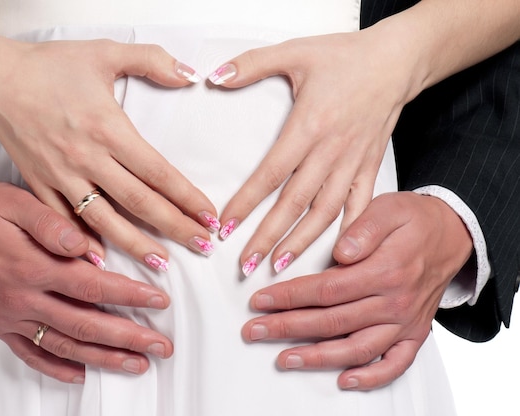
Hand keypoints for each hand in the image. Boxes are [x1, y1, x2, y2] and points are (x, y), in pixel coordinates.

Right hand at [0, 37, 217, 265]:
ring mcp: (62, 176)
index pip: (157, 171)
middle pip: (139, 201)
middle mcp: (87, 158)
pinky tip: (101, 261)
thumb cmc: (50, 65)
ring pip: (104, 219)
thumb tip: (190, 74)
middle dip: (175, 226)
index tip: (209, 215)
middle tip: (203, 245)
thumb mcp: (105, 52)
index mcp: (108, 128)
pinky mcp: (39, 185)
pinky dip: (81, 242)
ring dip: (135, 244)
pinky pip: (63, 221)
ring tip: (162, 264)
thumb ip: (152, 60)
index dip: (187, 197)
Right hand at [0, 180, 172, 382]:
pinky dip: (57, 367)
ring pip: (64, 344)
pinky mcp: (0, 325)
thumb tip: (86, 246)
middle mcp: (20, 298)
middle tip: (161, 344)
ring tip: (136, 363)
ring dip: (103, 357)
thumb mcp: (15, 202)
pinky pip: (31, 354)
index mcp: (29, 265)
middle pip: (84, 323)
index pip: (91, 285)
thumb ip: (52, 224)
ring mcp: (9, 316)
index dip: (129, 294)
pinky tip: (81, 374)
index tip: (159, 299)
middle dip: (128, 336)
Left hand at [213, 30, 417, 271]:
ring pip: (325, 212)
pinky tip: (335, 255)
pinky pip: (359, 206)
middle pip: (294, 203)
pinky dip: (348, 232)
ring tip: (280, 266)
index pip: (270, 173)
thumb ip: (251, 64)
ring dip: (302, 242)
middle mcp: (331, 151)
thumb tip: (215, 77)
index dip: (246, 203)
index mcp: (308, 126)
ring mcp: (353, 163)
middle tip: (246, 265)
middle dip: (268, 237)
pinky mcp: (370, 167)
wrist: (396, 61)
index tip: (225, 227)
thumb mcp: (294, 51)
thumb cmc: (345, 56)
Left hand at [241, 192, 472, 389]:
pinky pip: (395, 364)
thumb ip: (364, 228)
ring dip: (317, 357)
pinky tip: (343, 380)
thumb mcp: (389, 208)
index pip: (327, 289)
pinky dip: (371, 377)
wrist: (453, 235)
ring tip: (283, 359)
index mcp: (386, 270)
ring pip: (357, 348)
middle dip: (288, 328)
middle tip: (255, 330)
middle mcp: (395, 301)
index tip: (261, 300)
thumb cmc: (414, 220)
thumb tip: (341, 251)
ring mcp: (405, 321)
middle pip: (333, 322)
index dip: (290, 296)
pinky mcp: (414, 333)